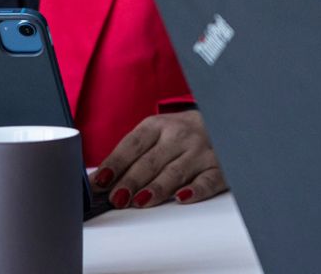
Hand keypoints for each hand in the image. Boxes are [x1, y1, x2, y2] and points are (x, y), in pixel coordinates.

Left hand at [91, 111, 223, 208]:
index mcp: (158, 126)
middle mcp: (180, 135)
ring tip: (140, 201)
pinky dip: (196, 189)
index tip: (100, 181)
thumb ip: (129, 157)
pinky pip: (208, 180)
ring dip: (157, 187)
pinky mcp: (219, 167)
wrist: (221, 119)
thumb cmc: (179, 134)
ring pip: (176, 172)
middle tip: (117, 198)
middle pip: (151, 161)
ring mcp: (200, 151)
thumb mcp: (154, 134)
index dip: (115, 164)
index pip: (132, 146)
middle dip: (131, 181)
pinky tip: (182, 197)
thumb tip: (99, 182)